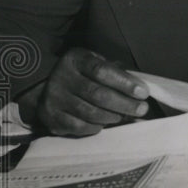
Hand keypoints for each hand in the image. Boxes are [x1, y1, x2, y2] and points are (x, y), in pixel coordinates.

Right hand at [19, 48, 149, 135]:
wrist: (44, 85)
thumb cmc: (81, 73)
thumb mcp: (95, 62)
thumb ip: (116, 72)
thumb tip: (140, 89)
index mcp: (76, 60)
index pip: (102, 71)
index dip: (124, 83)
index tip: (143, 92)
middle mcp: (62, 78)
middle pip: (98, 94)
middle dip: (124, 104)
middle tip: (142, 109)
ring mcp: (54, 99)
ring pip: (90, 113)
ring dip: (113, 116)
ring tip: (124, 116)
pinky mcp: (51, 118)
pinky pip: (79, 127)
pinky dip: (97, 127)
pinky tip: (105, 122)